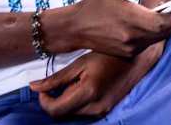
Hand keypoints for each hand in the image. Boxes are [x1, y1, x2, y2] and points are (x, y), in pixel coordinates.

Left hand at [29, 42, 163, 117]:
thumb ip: (56, 78)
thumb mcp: (80, 63)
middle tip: (59, 83)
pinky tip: (82, 87)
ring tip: (73, 82)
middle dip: (55, 100)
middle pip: (63, 114)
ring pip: (73, 114)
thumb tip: (33, 87)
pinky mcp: (106, 110)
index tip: (44, 89)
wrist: (136, 59)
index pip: (55, 110)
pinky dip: (77, 102)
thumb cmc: (108, 55)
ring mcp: (102, 111)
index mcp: (87, 93)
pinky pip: (83, 112)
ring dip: (67, 101)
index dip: (44, 101)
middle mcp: (95, 107)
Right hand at [42, 0, 170, 56]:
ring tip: (165, 14)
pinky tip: (151, 23)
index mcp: (130, 18)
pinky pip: (149, 44)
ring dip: (165, 28)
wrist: (75, 28)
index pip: (164, 21)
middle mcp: (132, 36)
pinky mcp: (127, 53)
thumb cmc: (93, 3)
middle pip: (165, 32)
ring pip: (158, 39)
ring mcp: (130, 48)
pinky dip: (155, 35)